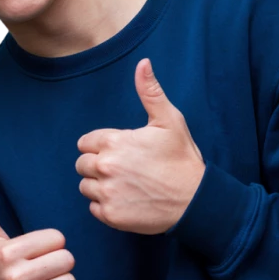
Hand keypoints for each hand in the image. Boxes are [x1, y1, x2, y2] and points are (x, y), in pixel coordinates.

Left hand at [75, 58, 205, 233]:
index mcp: (113, 142)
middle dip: (97, 165)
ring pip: (85, 186)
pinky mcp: (111, 216)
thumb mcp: (169, 120)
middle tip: (123, 169)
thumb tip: (143, 64)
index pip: (85, 143)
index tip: (120, 151)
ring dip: (99, 185)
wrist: (196, 201)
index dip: (101, 146)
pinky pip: (93, 208)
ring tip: (125, 184)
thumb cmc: (182, 159)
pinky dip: (105, 205)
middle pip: (82, 164)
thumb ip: (150, 92)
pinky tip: (126, 200)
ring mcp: (106, 193)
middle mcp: (105, 167)